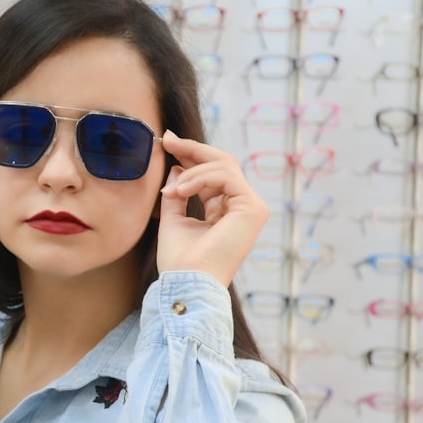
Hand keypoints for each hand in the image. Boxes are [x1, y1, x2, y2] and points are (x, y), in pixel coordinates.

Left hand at [156, 130, 268, 285]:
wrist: (187, 283)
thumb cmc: (180, 261)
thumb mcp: (174, 219)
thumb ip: (178, 193)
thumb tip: (177, 168)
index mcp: (226, 212)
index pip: (213, 174)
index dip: (192, 155)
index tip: (168, 141)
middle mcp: (242, 208)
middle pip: (223, 163)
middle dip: (193, 149)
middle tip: (169, 140)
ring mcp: (251, 208)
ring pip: (224, 165)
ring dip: (192, 171)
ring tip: (172, 192)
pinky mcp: (253, 208)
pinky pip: (226, 176)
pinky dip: (200, 178)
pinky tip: (181, 191)